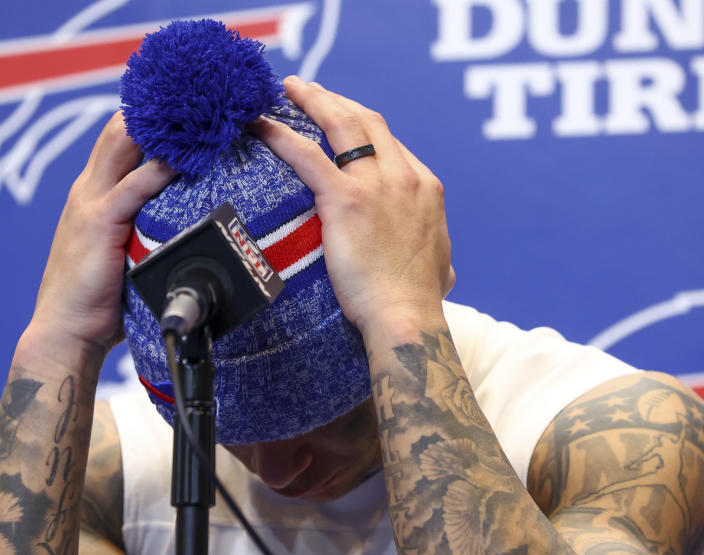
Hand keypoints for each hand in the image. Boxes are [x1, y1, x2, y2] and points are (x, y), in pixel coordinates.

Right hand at [27, 112, 174, 364]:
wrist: (65, 331)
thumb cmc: (100, 302)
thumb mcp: (124, 255)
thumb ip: (145, 233)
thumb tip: (185, 230)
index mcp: (93, 195)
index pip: (120, 141)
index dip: (150, 121)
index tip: (184, 109)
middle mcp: (88, 189)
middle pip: (121, 130)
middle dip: (157, 111)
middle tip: (199, 101)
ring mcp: (90, 202)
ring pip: (122, 143)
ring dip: (160, 127)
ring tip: (198, 114)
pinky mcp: (99, 222)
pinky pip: (133, 185)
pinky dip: (159, 168)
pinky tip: (185, 159)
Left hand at [253, 77, 453, 341]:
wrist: (406, 317)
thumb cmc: (418, 302)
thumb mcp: (440, 269)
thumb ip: (436, 257)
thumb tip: (442, 271)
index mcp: (425, 189)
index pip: (390, 145)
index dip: (362, 127)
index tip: (341, 123)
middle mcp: (403, 177)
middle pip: (367, 122)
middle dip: (337, 102)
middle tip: (310, 92)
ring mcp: (376, 184)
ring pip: (341, 123)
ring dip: (314, 100)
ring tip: (290, 88)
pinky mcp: (346, 199)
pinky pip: (307, 155)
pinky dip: (281, 135)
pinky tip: (261, 124)